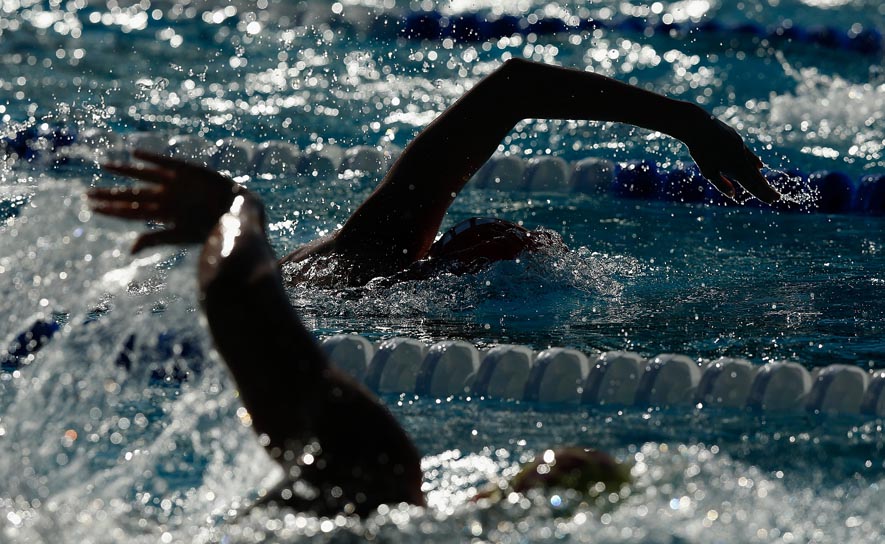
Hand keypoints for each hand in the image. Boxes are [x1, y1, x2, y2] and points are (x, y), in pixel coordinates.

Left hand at [90, 150, 245, 252]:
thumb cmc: (212, 230)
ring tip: (105, 165)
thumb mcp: (181, 235)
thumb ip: (155, 238)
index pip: (130, 212)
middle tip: (87, 192)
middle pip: (131, 195)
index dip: (110, 208)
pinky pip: (164, 162)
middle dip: (110, 194)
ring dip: (124, 171)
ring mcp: (175, 184)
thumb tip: (130, 250)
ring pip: (143, 176)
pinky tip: (135, 153)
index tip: (90, 207)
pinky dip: (150, 157)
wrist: (237, 213)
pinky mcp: (188, 170)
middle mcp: (165, 199)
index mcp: (161, 215)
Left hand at [686, 114, 780, 203]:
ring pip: (752, 165)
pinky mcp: (736, 138)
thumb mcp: (709, 171)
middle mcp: (742, 157)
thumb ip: (721, 184)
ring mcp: (741, 147)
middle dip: (765, 188)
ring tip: (765, 185)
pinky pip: (748, 154)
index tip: (773, 200)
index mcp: (737, 167)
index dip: (763, 193)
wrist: (699, 125)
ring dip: (759, 176)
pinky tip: (758, 166)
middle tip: (776, 197)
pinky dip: (754, 162)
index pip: (752, 184)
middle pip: (756, 176)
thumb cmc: (702, 151)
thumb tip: (732, 195)